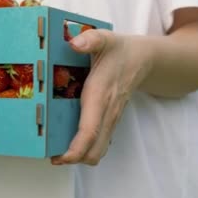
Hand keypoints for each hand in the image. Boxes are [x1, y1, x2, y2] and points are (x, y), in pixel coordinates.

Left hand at [51, 29, 152, 165]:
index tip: (59, 158)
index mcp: (100, 95)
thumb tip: (74, 44)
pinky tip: (70, 141)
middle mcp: (107, 112)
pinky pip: (99, 142)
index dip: (75, 149)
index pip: (89, 131)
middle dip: (73, 159)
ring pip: (98, 149)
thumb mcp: (104, 39)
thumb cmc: (119, 49)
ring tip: (57, 151)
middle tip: (51, 155)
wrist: (145, 58)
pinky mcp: (111, 120)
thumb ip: (90, 40)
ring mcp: (111, 118)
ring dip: (79, 156)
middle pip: (94, 150)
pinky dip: (86, 148)